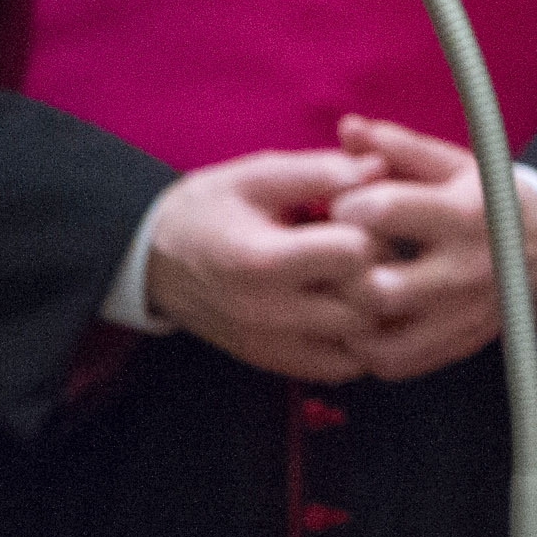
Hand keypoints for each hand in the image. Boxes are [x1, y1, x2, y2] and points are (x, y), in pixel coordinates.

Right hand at [142, 147, 388, 383]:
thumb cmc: (208, 209)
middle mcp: (268, 313)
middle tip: (372, 246)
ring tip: (362, 276)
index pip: (354, 253)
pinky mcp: (273, 363)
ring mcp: (271, 345)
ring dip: (377, 309)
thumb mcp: (256, 175)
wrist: (154, 260)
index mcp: (261, 260)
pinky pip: (339, 368)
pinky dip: (359, 343)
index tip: (361, 214)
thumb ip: (320, 171)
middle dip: (383, 270)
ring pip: (362, 342)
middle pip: (366, 302)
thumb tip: (380, 167)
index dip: (372, 226)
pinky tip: (352, 308)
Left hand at [328, 114, 536, 384]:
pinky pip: (393, 362)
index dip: (347, 205)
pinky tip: (362, 320)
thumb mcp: (453, 164)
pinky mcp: (457, 346)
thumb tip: (347, 126)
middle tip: (333, 259)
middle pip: (379, 287)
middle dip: (343, 273)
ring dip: (348, 317)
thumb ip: (398, 147)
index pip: (385, 212)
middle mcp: (467, 270)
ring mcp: (463, 316)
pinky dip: (366, 347)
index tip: (341, 204)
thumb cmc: (483, 199)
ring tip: (342, 292)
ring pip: (380, 337)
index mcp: (465, 214)